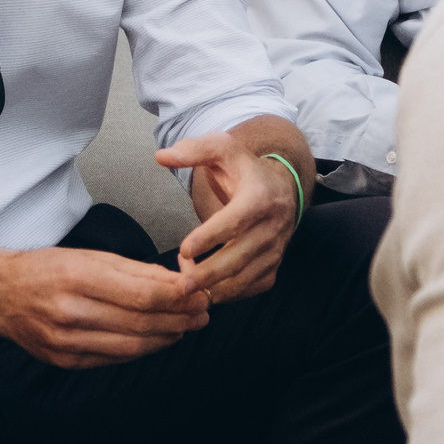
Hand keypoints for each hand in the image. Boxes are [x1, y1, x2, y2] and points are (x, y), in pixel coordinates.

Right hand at [0, 246, 208, 369]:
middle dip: (179, 318)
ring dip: (166, 337)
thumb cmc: (47, 268)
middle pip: (141, 322)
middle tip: (202, 312)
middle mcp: (71, 312)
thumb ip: (133, 270)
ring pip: (132, 345)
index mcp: (78, 277)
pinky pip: (115, 358)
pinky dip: (142, 349)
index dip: (177, 297)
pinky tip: (157, 339)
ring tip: (186, 327)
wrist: (0, 294)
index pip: (142, 294)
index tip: (199, 292)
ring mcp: (67, 341)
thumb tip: (176, 281)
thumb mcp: (88, 254)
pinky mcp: (66, 360)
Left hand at [161, 133, 299, 303]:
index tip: (184, 249)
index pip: (235, 221)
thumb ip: (193, 150)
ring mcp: (276, 250)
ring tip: (186, 284)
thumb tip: (162, 156)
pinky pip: (251, 288)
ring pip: (246, 278)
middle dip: (209, 274)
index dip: (210, 237)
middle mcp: (273, 226)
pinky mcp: (273, 267)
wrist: (280, 187)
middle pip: (240, 257)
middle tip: (181, 284)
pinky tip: (205, 289)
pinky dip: (228, 294)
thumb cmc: (244, 170)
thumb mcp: (223, 150)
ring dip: (215, 287)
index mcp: (260, 196)